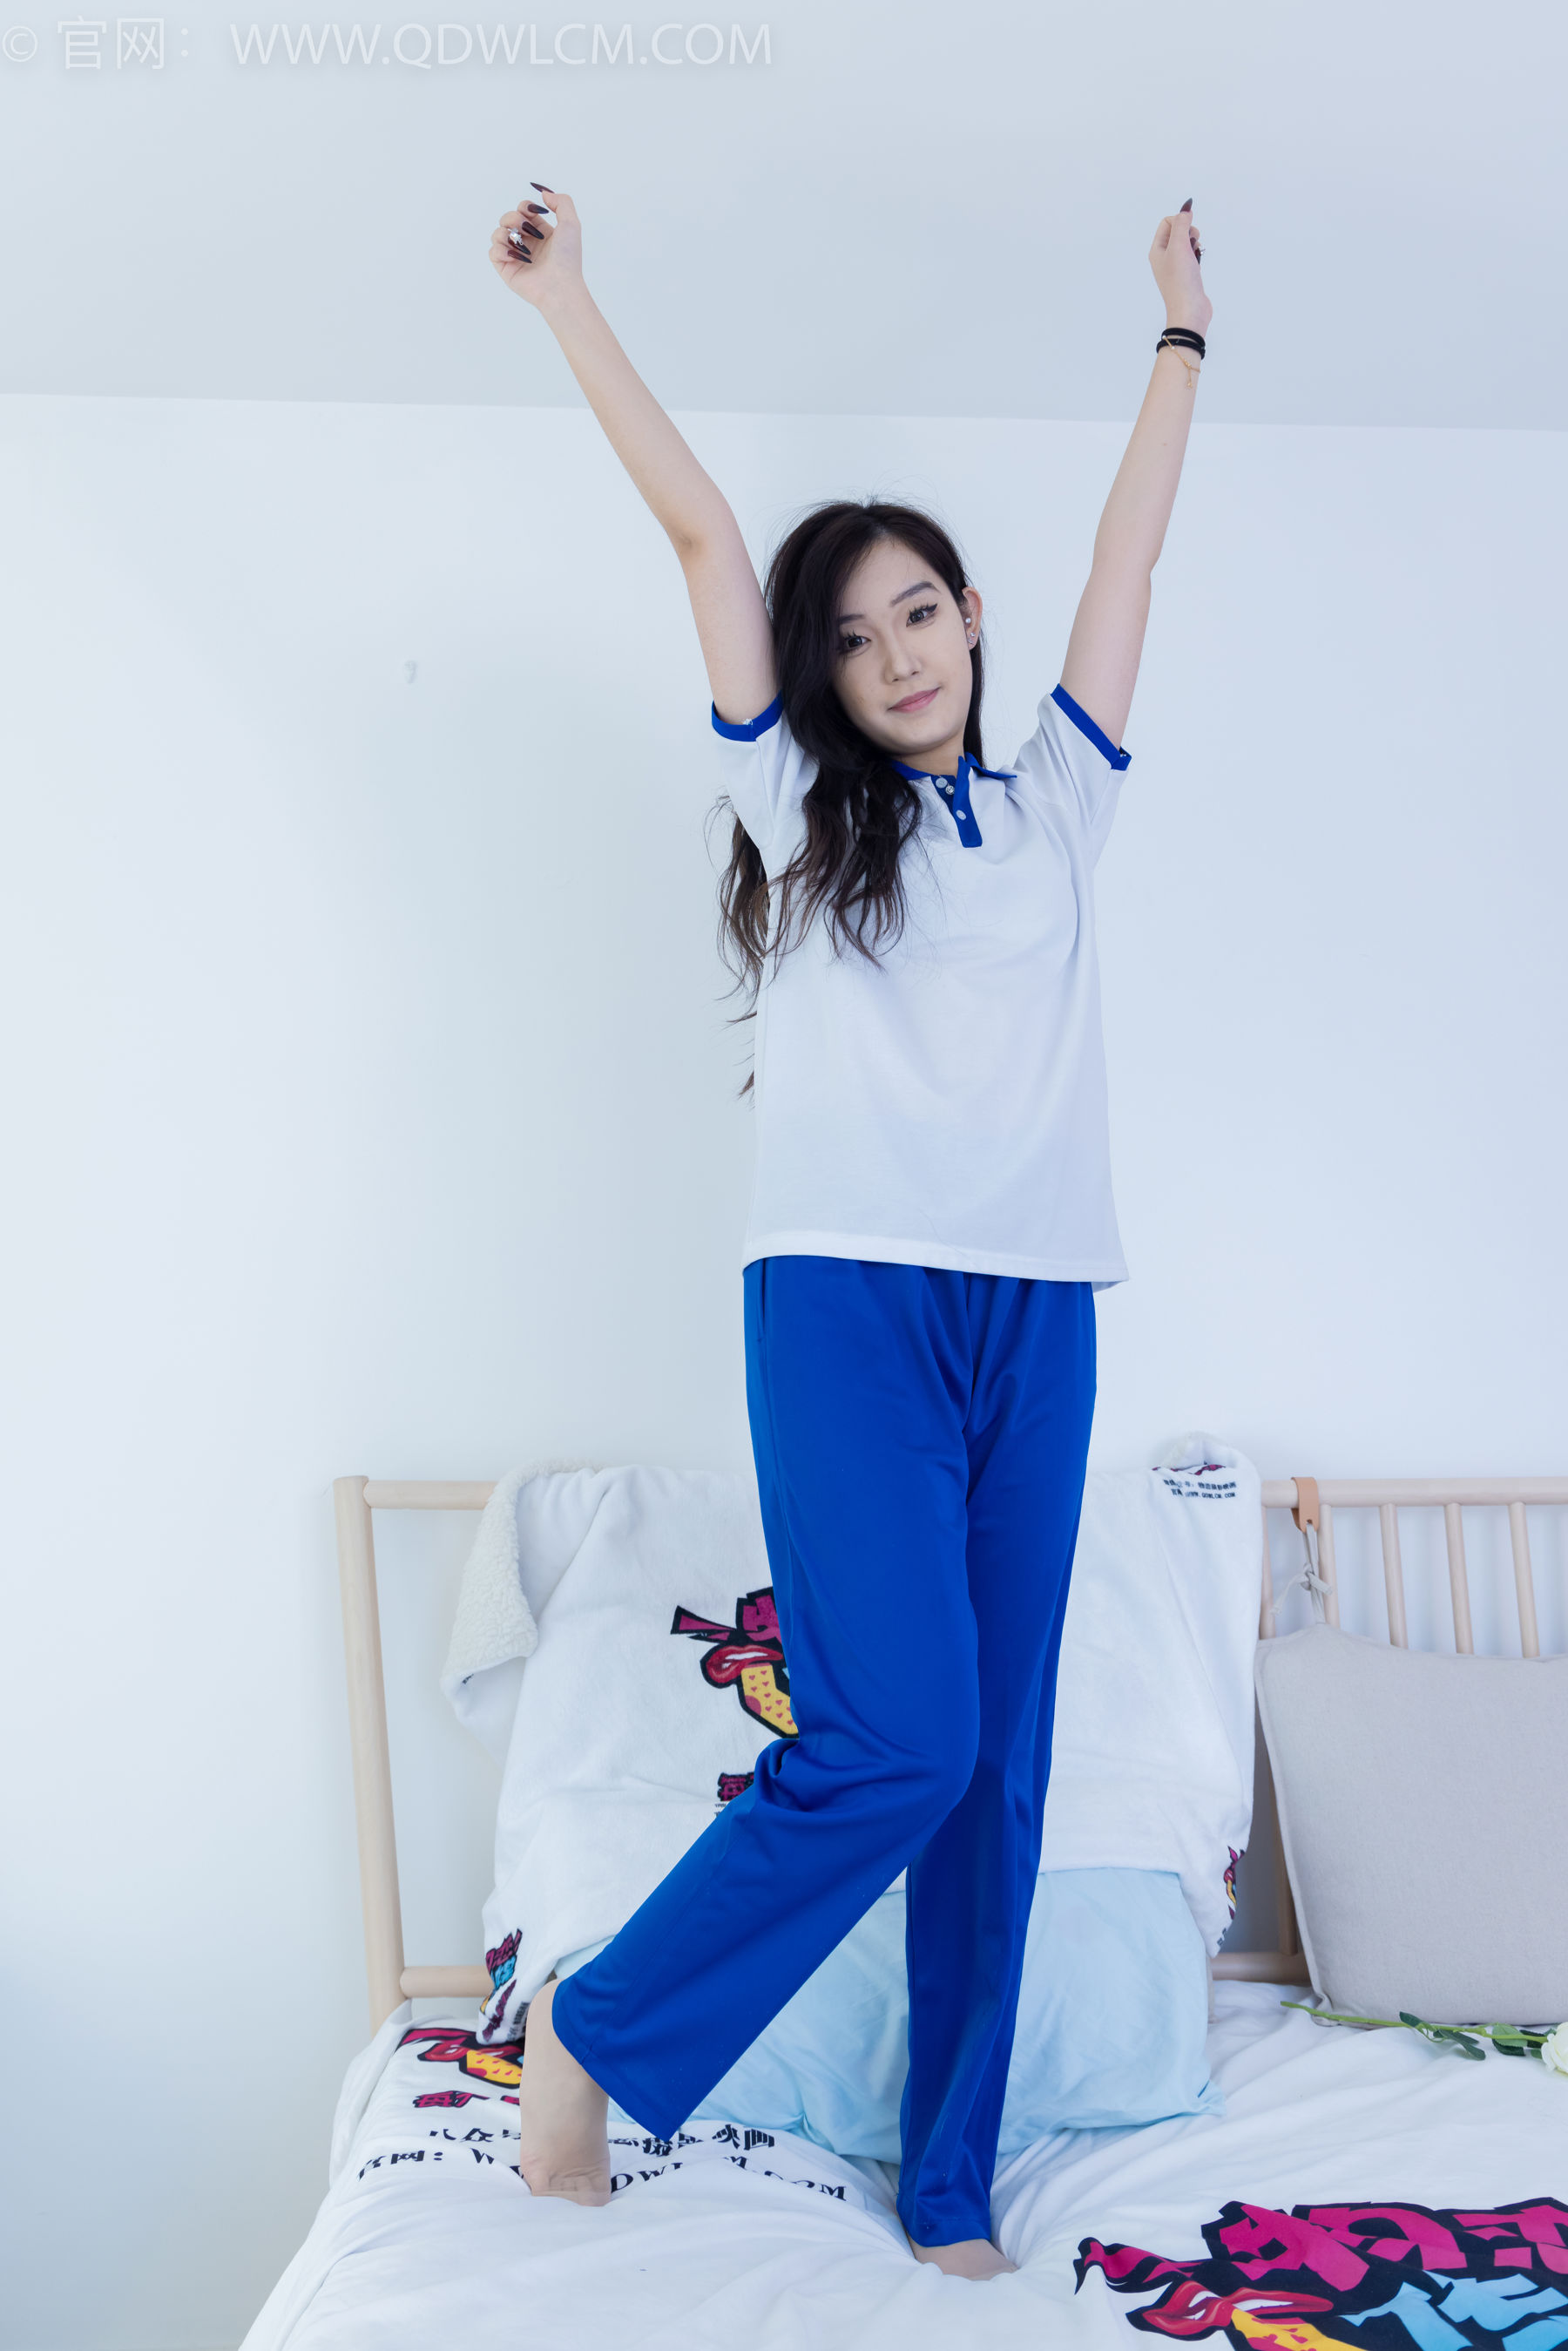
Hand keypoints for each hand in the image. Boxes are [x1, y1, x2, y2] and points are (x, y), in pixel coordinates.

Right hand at [489, 183, 584, 310]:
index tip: (531, 213)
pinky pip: (493, 252)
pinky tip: (513, 256)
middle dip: (512, 218)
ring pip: (498, 233)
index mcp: (541, 232)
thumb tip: (543, 193)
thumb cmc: (567, 258)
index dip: (524, 207)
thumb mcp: (571, 224)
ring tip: (520, 246)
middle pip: (508, 218)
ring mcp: (516, 256)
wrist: (560, 286)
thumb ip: (561, 202)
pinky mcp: (507, 269)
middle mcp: (527, 243)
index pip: (523, 210)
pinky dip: (500, 250)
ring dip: (505, 233)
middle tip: (524, 229)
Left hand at [1149, 202, 1210, 335]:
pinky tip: (1198, 264)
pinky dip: (1197, 255)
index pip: (1167, 222)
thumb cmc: (1181, 280)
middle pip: (1177, 231)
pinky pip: (1192, 256)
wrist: (1190, 311)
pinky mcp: (1186, 275)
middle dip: (1189, 231)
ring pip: (1186, 243)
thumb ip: (1181, 224)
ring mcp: (1175, 267)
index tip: (1189, 231)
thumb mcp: (1179, 247)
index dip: (1180, 221)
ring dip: (1194, 244)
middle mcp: (1163, 258)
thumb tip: (1186, 209)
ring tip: (1196, 255)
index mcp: (1156, 251)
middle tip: (1193, 244)